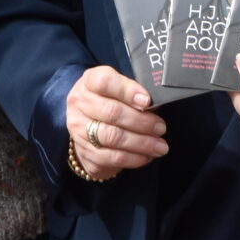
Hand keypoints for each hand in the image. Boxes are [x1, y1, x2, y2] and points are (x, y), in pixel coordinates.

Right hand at [65, 64, 167, 180]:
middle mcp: (79, 104)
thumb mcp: (118, 89)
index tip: (147, 101)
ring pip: (112, 137)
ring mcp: (78, 129)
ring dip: (141, 143)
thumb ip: (133, 92)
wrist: (87, 125)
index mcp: (89, 82)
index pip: (104, 81)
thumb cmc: (109, 102)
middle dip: (141, 122)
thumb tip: (155, 102)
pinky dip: (134, 158)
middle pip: (111, 112)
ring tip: (159, 145)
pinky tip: (147, 156)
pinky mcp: (85, 152)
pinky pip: (111, 157)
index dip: (127, 90)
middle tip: (160, 127)